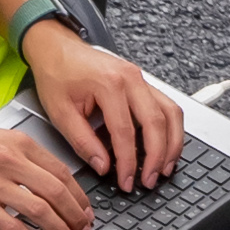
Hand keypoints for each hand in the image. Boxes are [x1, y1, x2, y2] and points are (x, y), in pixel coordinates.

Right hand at [0, 115, 103, 229]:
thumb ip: (19, 153)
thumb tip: (44, 176)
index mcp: (16, 143)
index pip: (61, 171)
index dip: (79, 195)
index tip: (84, 208)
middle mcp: (9, 162)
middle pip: (57, 192)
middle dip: (76, 215)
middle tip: (84, 229)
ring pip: (41, 211)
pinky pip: (15, 228)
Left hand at [23, 21, 189, 190]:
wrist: (57, 47)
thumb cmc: (57, 74)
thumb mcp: (60, 112)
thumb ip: (83, 142)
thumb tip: (103, 166)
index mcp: (109, 84)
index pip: (126, 133)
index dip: (128, 162)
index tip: (126, 181)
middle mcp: (131, 78)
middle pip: (156, 123)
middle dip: (156, 157)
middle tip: (149, 180)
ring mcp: (141, 78)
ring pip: (171, 113)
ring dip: (172, 143)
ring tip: (164, 168)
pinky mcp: (143, 82)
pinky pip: (167, 106)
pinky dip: (171, 129)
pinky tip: (166, 146)